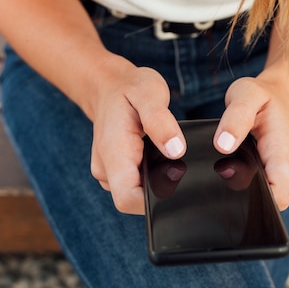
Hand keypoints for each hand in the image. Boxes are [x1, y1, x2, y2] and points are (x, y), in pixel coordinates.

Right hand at [88, 55, 184, 213]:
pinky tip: (161, 159)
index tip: (177, 183)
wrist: (108, 86)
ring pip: (137, 194)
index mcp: (112, 151)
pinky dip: (152, 176)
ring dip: (156, 183)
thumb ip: (160, 121)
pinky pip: (136, 184)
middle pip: (134, 200)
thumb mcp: (149, 92)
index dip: (154, 201)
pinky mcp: (116, 172)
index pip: (128, 198)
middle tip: (182, 168)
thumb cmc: (130, 88)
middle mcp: (106, 168)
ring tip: (170, 157)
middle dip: (160, 192)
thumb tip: (176, 151)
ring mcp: (109, 173)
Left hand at [213, 76, 288, 209]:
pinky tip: (242, 167)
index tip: (233, 187)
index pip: (279, 193)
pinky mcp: (284, 180)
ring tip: (235, 163)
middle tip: (228, 168)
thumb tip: (223, 145)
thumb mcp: (246, 94)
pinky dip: (251, 184)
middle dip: (246, 193)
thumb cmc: (263, 97)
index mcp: (285, 151)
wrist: (281, 98)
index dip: (257, 201)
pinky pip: (266, 193)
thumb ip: (236, 118)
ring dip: (249, 188)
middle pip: (270, 202)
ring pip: (267, 200)